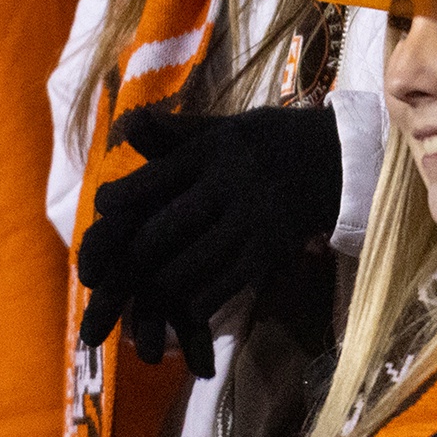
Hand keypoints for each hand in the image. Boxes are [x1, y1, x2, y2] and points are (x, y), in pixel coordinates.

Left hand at [73, 105, 343, 379]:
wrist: (335, 159)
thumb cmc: (264, 141)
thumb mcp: (220, 127)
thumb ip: (172, 133)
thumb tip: (126, 126)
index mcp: (209, 151)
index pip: (154, 178)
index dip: (122, 199)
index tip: (101, 210)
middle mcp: (228, 184)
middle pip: (170, 225)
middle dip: (136, 251)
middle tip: (110, 268)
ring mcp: (251, 219)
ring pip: (197, 260)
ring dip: (164, 282)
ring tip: (141, 294)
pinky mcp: (270, 248)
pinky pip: (230, 282)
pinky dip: (203, 299)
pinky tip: (185, 310)